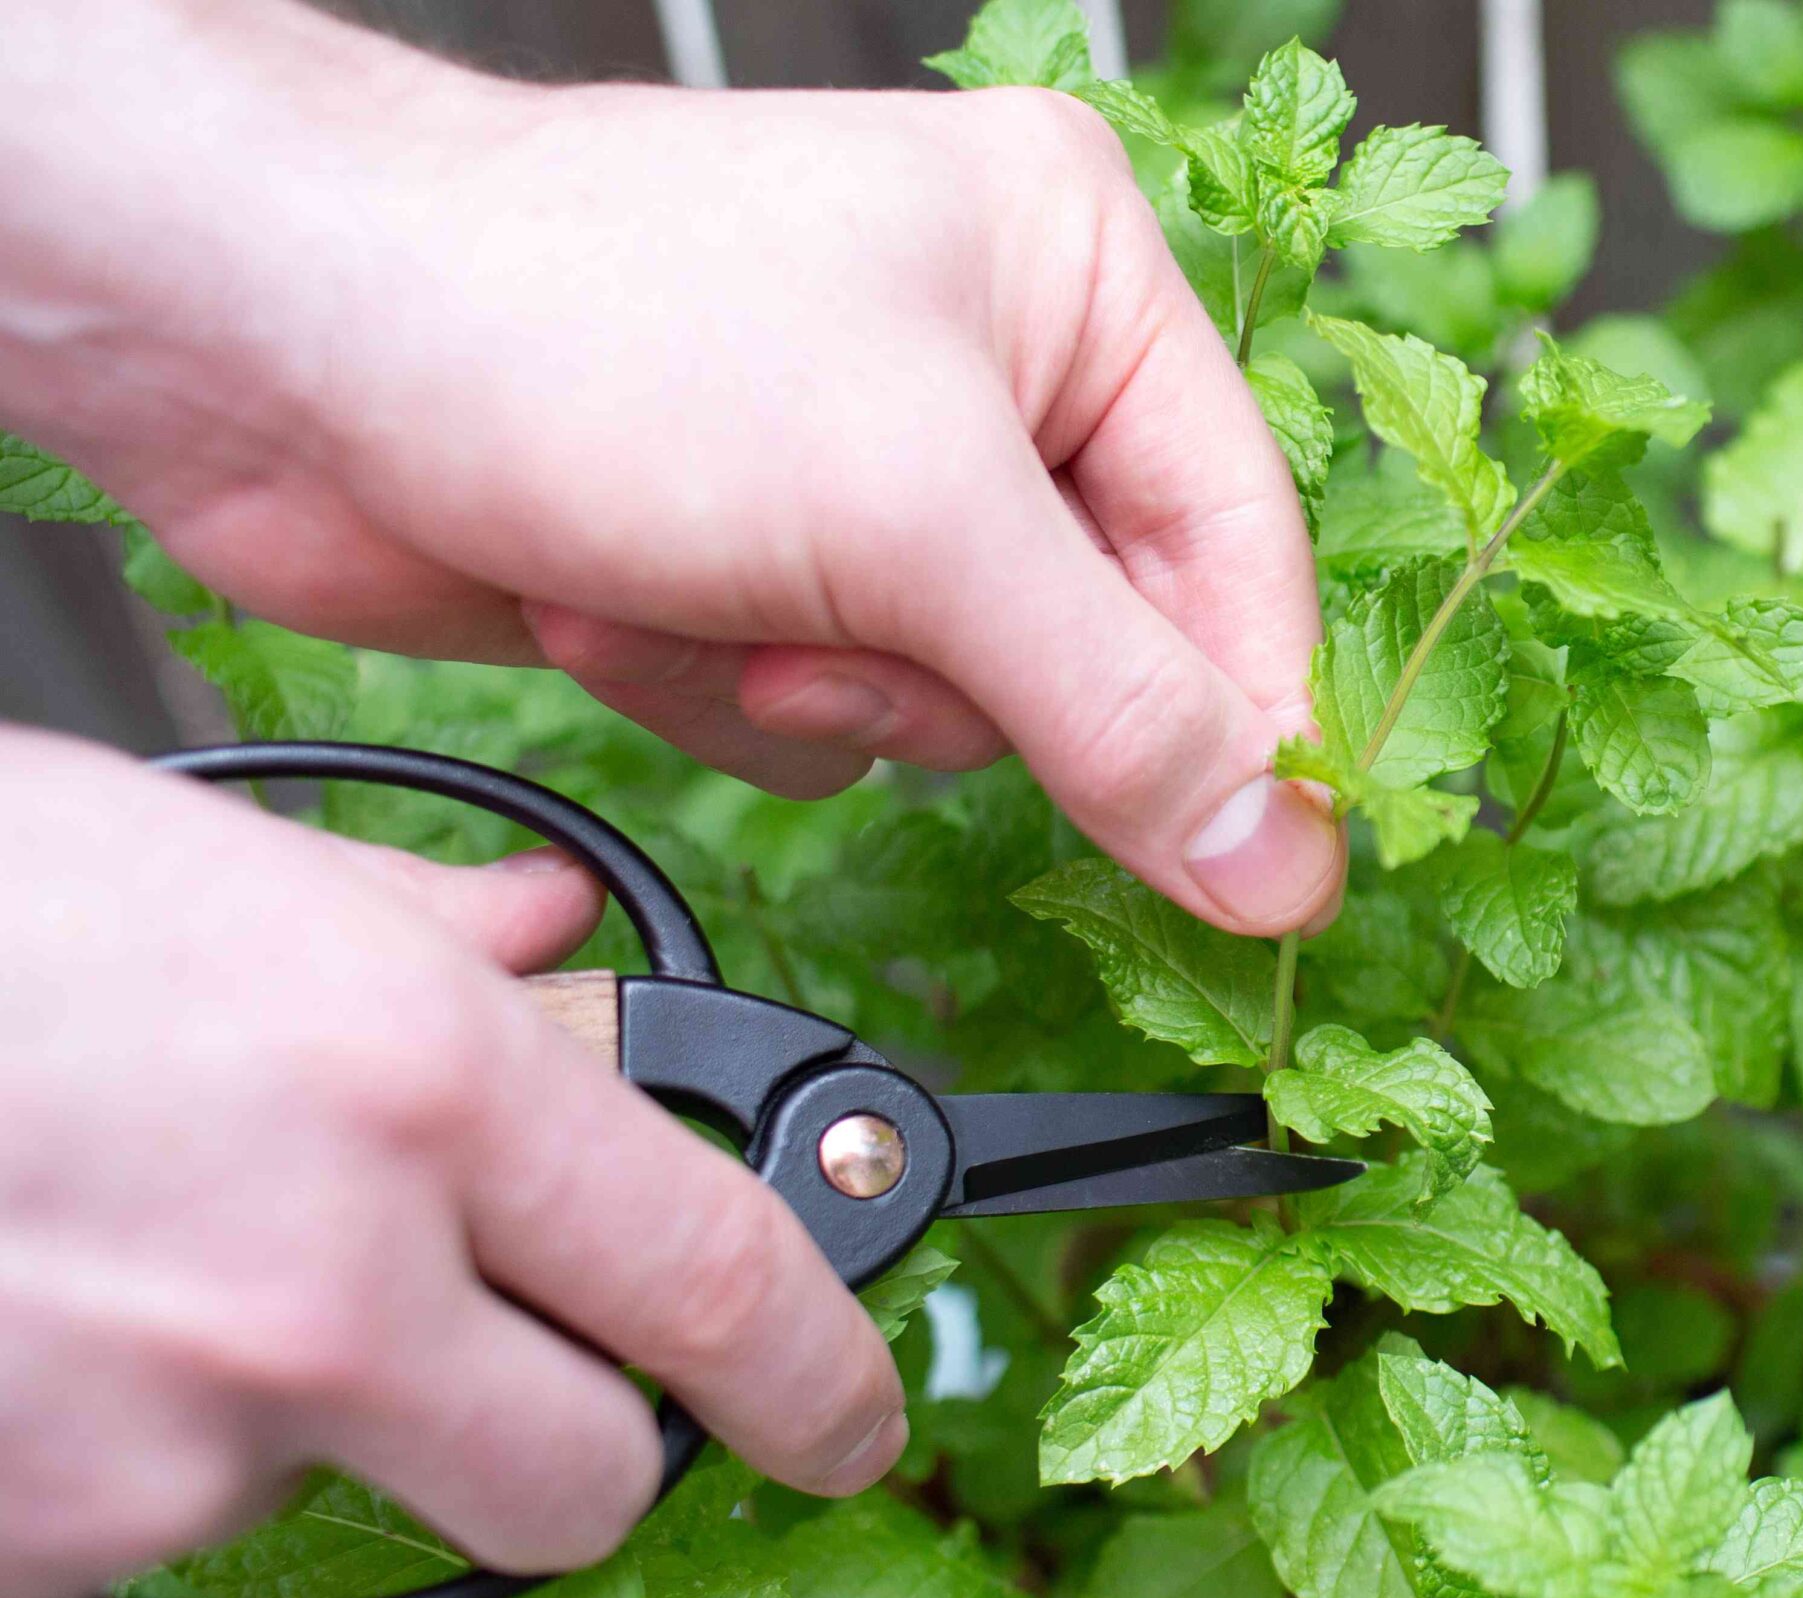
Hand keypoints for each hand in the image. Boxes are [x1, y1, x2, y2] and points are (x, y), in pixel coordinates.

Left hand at [0, 1, 1342, 936]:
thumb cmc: (585, 319)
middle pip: (1094, 651)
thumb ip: (1119, 706)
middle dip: (941, 676)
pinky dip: (709, 696)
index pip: (1239, 549)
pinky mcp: (749, 573)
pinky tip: (619, 595)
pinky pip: (811, 729)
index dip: (1240, 723)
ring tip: (693, 579)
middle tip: (841, 626)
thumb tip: (1280, 857)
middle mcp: (988, 372)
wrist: (277, 341)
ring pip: (943, 714)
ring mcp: (862, 479)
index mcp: (1076, 273)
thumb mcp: (913, 517)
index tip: (1258, 873)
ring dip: (804, 690)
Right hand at [0, 731, 906, 1597]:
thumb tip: (549, 944)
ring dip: (274, 1415)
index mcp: (417, 1083)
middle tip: (475, 1363)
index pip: (722, 1282)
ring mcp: (169, 1445)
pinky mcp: (30, 1556)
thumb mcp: (199, 864)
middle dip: (558, 1440)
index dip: (819, 1371)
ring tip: (122, 1258)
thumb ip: (417, 932)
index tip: (847, 1411)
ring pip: (330, 1497)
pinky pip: (136, 1542)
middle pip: (579, 1481)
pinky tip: (22, 1318)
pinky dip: (104, 1460)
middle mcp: (327, 1283)